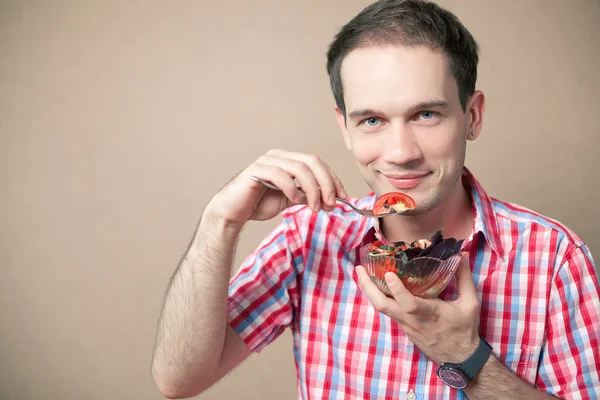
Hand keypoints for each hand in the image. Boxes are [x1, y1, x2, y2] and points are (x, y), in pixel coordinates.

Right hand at [206, 149, 347, 227]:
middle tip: (332, 203)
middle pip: (312, 161)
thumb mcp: (290, 200)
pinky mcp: (257, 170)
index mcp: (289, 160)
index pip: (318, 163)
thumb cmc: (258, 204)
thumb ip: (307, 196)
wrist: (233, 211)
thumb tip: (331, 200)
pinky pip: (281, 175)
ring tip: (315, 207)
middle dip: (326, 183)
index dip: (333, 179)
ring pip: (300, 168)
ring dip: (313, 189)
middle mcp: (280, 156)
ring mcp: (268, 161)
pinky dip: (293, 189)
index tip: (343, 197)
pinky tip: (295, 201)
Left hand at [355, 252, 479, 363]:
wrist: (458, 358)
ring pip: (381, 308)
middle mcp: (413, 319)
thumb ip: (464, 277)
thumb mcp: (470, 303)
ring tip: (361, 272)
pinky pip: (386, 310)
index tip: (388, 274)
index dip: (397, 290)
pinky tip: (372, 284)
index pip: (410, 304)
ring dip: (369, 290)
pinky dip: (377, 296)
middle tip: (359, 269)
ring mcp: (405, 324)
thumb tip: (463, 254)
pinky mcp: (403, 326)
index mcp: (431, 313)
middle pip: (384, 306)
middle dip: (368, 287)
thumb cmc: (464, 329)